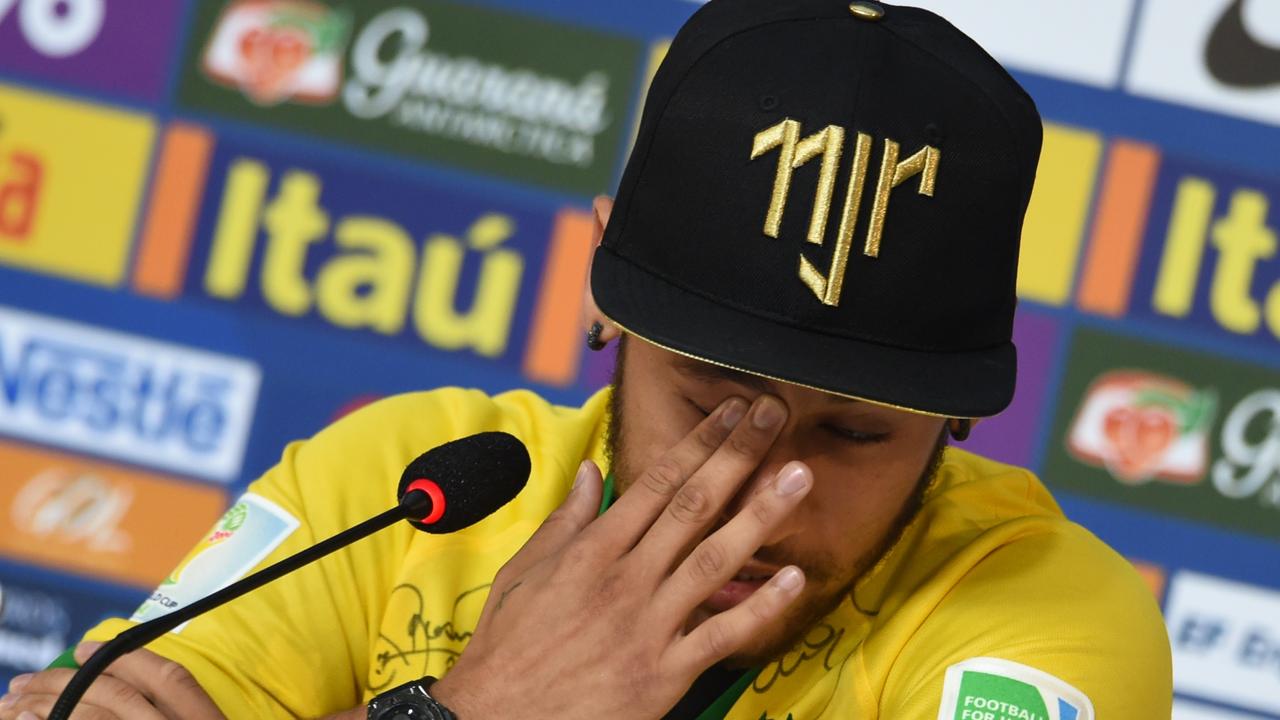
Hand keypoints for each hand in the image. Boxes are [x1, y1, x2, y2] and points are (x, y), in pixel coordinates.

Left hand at [0, 643, 223, 719]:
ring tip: (15, 707)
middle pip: (119, 697)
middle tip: (22, 683)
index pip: (171, 677)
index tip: (83, 647)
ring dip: (48, 709)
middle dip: (64, 685)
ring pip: (93, 719)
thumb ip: (183, 710)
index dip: (127, 656)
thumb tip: (128, 684)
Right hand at [431, 394, 811, 719]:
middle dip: (738, 455)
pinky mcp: (664, 672)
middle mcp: (626, 578)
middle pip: (694, 505)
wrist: (498, 719)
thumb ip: (565, 519)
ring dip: (762, 514)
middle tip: (773, 416)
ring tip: (799, 477)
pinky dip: (760, 606)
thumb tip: (588, 469)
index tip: (730, 411)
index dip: (699, 441)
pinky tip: (793, 577)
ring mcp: (648, 625)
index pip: (657, 481)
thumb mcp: (524, 571)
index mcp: (592, 550)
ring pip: (716, 559)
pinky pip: (721, 634)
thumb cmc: (509, 647)